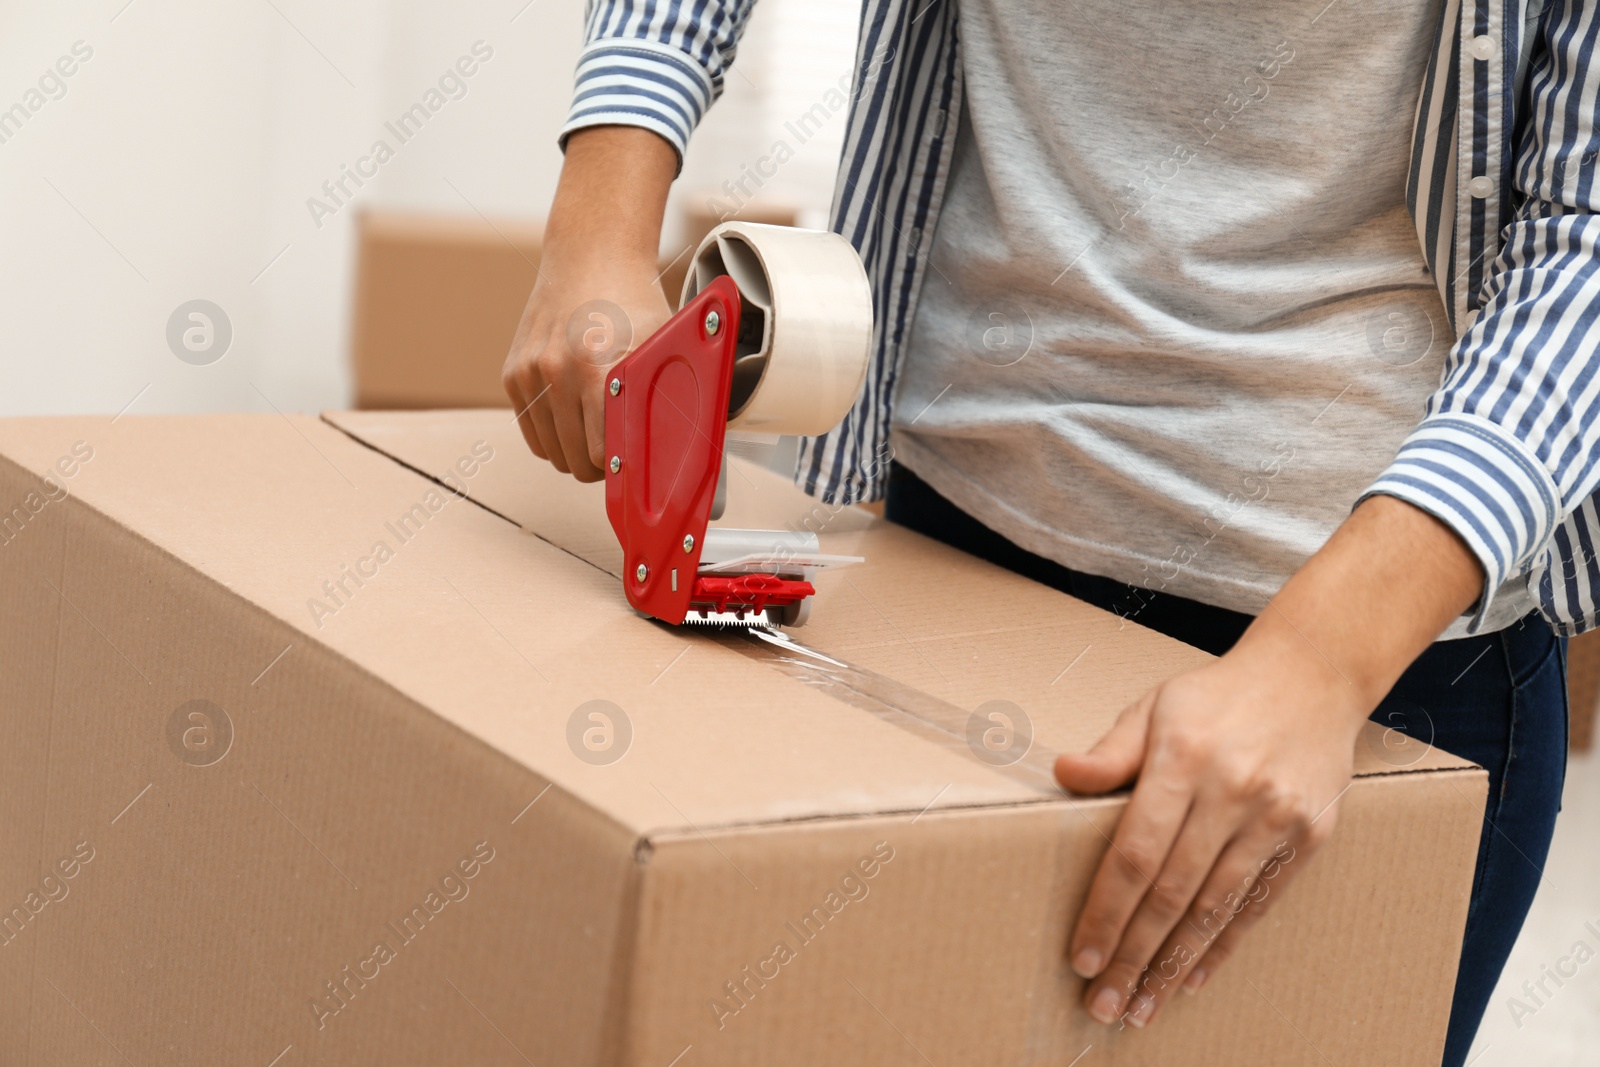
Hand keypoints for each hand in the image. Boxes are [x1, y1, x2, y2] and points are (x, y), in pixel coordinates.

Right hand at [503, 255, 670, 480]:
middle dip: (599, 465)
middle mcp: (557, 374)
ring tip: (597, 434)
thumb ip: (666, 397)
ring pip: (551, 453)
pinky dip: (552, 435)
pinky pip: (531, 431)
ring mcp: (530, 374)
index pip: (603, 456)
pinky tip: (574, 417)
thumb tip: (686, 451)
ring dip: (574, 452)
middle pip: (575, 461)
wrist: (591, 257)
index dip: (623, 466)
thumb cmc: (635, 305)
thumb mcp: (662, 347)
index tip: (635, 464)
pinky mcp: (513, 374)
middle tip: (619, 452)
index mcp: (598, 372)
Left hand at [1055, 494, 1484, 1027]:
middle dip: (1133, 955)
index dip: (1107, 911)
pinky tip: (1192, 976)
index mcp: (1182, 758)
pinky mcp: (1307, 836)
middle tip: (1103, 1005)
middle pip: (1172, 893)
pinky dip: (1223, 946)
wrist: (1312, 677)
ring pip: (1215, 908)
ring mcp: (1274, 818)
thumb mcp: (1154, 705)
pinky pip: (1257, 904)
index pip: (1136, 852)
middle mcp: (1231, 792)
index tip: (1082, 957)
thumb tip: (1062, 773)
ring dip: (1174, 965)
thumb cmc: (1217, 696)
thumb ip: (1111, 750)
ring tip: (1142, 1006)